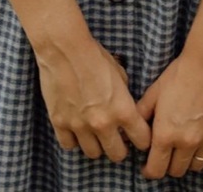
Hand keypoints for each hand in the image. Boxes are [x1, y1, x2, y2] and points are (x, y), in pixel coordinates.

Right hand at [36, 38, 151, 162]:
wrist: (65, 48)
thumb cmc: (94, 55)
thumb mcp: (119, 72)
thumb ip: (123, 95)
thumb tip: (124, 106)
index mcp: (123, 109)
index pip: (142, 140)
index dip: (142, 139)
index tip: (137, 136)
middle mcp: (103, 123)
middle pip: (117, 155)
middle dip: (119, 148)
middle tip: (115, 138)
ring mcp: (80, 126)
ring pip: (93, 154)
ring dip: (96, 145)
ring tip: (94, 133)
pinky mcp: (60, 123)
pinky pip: (69, 145)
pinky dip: (73, 140)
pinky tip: (75, 129)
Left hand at [136, 53, 202, 178]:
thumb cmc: (179, 74)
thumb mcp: (154, 92)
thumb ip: (142, 114)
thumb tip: (136, 129)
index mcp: (166, 134)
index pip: (156, 169)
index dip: (149, 171)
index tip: (148, 166)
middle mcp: (187, 142)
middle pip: (177, 171)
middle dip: (168, 166)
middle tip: (166, 155)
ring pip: (197, 166)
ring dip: (188, 161)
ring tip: (184, 149)